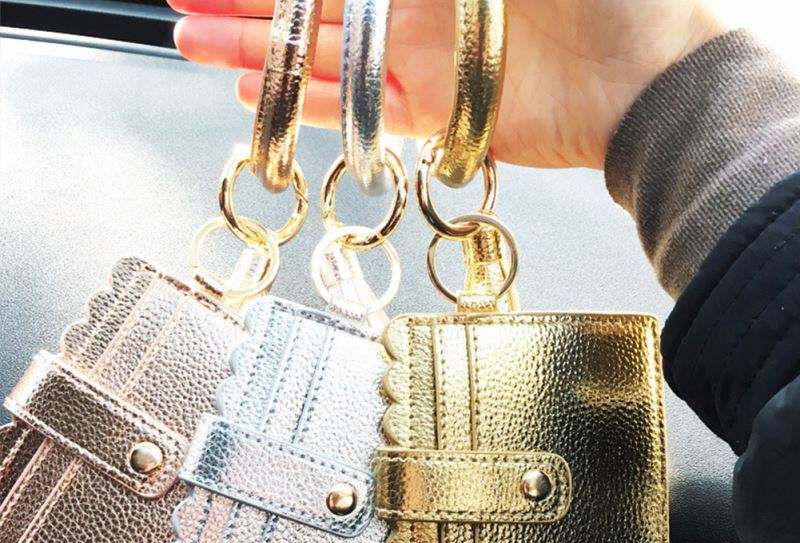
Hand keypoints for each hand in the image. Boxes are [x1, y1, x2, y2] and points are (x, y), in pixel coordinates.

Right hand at [169, 0, 725, 168]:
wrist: (640, 77)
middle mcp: (415, 8)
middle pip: (312, 7)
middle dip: (245, 9)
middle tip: (182, 8)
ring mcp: (419, 62)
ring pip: (319, 58)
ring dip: (257, 56)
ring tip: (196, 52)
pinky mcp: (430, 115)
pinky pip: (353, 110)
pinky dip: (305, 104)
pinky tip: (257, 99)